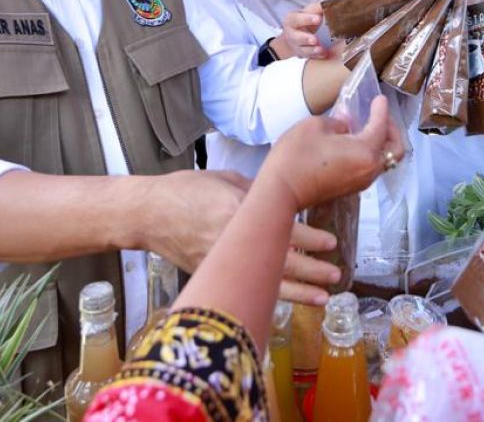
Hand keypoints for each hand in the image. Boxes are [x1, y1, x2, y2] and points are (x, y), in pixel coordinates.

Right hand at [139, 170, 340, 304]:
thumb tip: (280, 199)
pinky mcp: (212, 273)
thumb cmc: (185, 190)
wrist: (148, 213)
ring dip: (298, 292)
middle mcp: (234, 239)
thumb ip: (253, 192)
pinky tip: (289, 301)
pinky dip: (269, 295)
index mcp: (238, 209)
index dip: (309, 239)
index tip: (330, 243)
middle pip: (280, 261)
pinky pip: (246, 286)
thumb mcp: (225, 181)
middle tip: (335, 274)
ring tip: (323, 298)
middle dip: (311, 271)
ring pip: (266, 282)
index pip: (282, 229)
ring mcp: (222, 260)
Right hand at [260, 95, 404, 210]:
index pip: (381, 126)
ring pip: (383, 161)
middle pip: (395, 150)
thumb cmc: (295, 157)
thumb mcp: (315, 126)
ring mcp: (360, 182)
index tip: (380, 99)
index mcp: (365, 152)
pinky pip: (369, 168)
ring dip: (380, 144)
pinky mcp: (349, 188)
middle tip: (380, 117)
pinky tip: (354, 144)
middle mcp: (368, 170)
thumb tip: (346, 124)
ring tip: (365, 128)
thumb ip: (337, 122)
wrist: (280, 191)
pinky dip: (369, 154)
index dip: (381, 110)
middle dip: (392, 131)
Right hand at [275, 2, 326, 59]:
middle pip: (297, 37)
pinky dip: (317, 56)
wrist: (294, 36)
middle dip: (306, 38)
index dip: (307, 19)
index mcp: (291, 20)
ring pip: (303, 49)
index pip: (297, 19)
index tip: (318, 18)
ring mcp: (296, 46)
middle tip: (315, 39)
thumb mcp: (308, 12)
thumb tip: (332, 2)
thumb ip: (317, 8)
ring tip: (321, 49)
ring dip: (312, 50)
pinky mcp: (303, 54)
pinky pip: (310, 57)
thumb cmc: (304, 21)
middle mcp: (291, 34)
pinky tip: (325, 54)